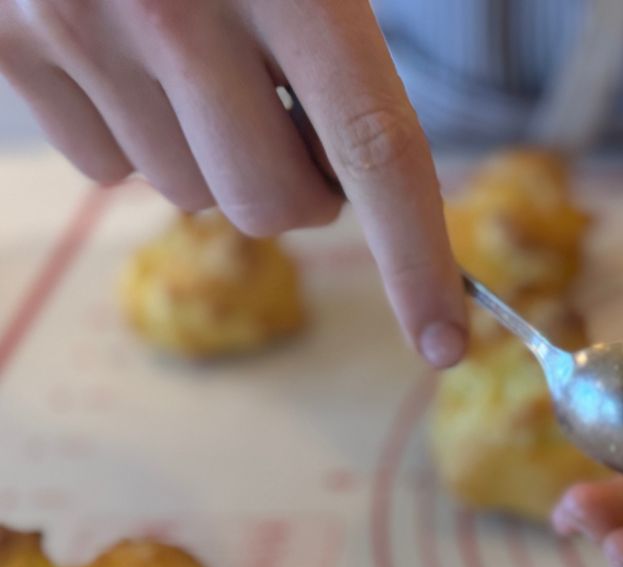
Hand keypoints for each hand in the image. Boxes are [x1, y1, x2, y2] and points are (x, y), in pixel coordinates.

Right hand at [0, 0, 465, 365]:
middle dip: (302, 189)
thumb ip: (340, 25)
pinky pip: (104, 166)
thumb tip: (366, 161)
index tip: (445, 344)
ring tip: (196, 56)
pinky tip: (126, 54)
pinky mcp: (6, 46)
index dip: (417, 260)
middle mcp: (174, 8)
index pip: (375, 150)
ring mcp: (74, 26)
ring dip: (213, 155)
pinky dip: (134, 134)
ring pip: (186, 194)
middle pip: (273, 204)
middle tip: (292, 118)